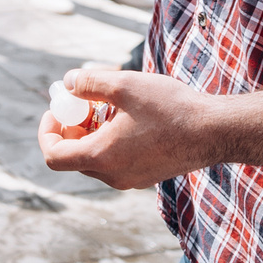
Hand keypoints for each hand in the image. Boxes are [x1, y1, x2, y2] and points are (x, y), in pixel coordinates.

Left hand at [37, 67, 212, 190]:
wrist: (215, 131)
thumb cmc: (171, 109)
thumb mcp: (124, 85)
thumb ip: (89, 83)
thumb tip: (67, 83)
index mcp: (102, 157)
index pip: (53, 156)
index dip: (47, 130)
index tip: (58, 108)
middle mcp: (112, 176)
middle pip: (73, 156)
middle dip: (71, 126)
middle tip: (84, 100)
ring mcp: (130, 179)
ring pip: (94, 158)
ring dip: (92, 131)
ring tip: (109, 104)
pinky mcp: (145, 176)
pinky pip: (114, 161)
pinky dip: (110, 140)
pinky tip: (129, 116)